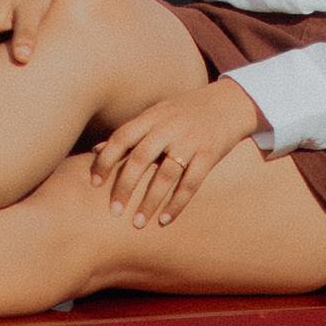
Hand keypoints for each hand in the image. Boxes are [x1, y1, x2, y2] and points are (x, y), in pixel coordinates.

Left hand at [90, 77, 268, 228]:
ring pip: (165, 175)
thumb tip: (95, 149)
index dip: (106, 160)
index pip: (122, 138)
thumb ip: (130, 132)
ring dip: (149, 202)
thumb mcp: (157, 114)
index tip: (94, 183)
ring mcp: (190, 141)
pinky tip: (164, 220)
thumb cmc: (186, 111)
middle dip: (124, 187)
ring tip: (137, 223)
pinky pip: (190, 184)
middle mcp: (169, 127)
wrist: (231, 102)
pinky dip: (176, 204)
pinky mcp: (209, 155)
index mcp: (152, 117)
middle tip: (113, 211)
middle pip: (140, 159)